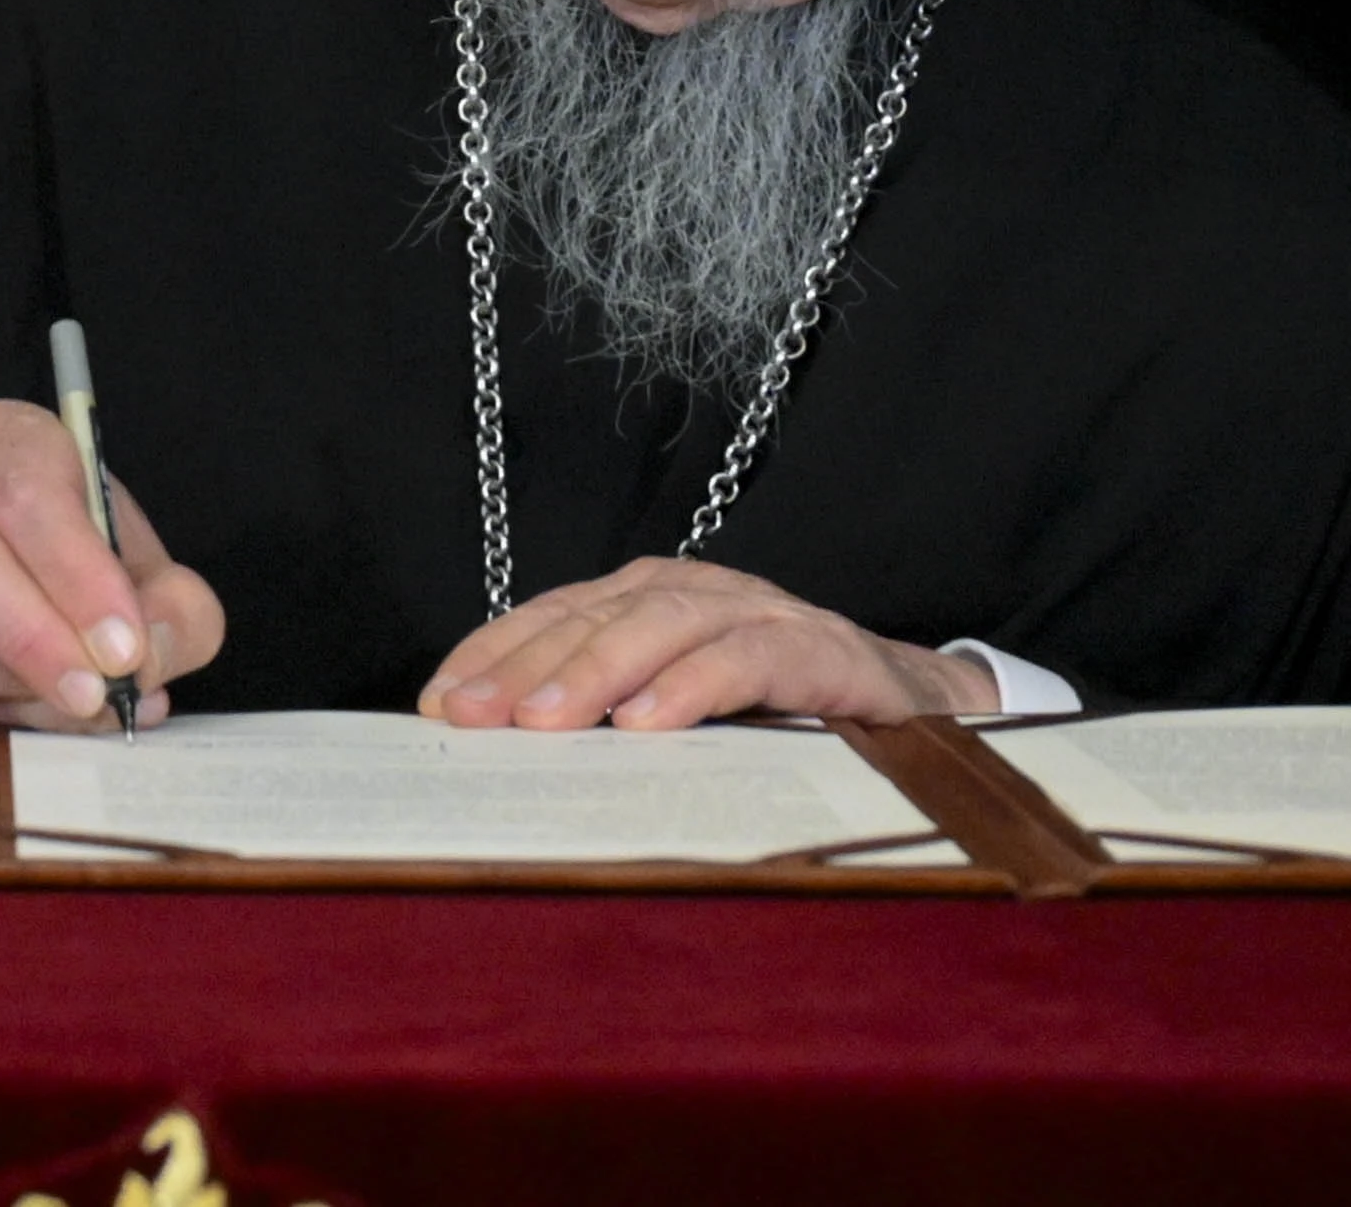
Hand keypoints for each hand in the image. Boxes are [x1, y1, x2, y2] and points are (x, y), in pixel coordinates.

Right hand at [0, 396, 222, 730]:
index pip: (23, 493)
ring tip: (76, 709)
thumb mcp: (143, 561)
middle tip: (95, 692)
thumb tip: (152, 660)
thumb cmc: (79, 554)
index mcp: (0, 440)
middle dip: (32, 639)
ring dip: (7, 685)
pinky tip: (37, 716)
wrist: (15, 565)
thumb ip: (173, 606)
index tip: (124, 644)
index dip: (76, 574)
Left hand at [419, 560, 979, 732]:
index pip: (554, 614)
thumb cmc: (778, 715)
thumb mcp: (679, 714)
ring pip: (663, 625)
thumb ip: (608, 720)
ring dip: (597, 671)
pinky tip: (650, 723)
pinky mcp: (819, 650)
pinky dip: (693, 687)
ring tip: (546, 723)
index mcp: (650, 600)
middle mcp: (697, 593)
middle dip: (525, 666)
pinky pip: (747, 658)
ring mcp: (759, 614)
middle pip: (595, 615)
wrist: (913, 711)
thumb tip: (506, 757)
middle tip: (471, 718)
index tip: (437, 703)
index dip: (492, 653)